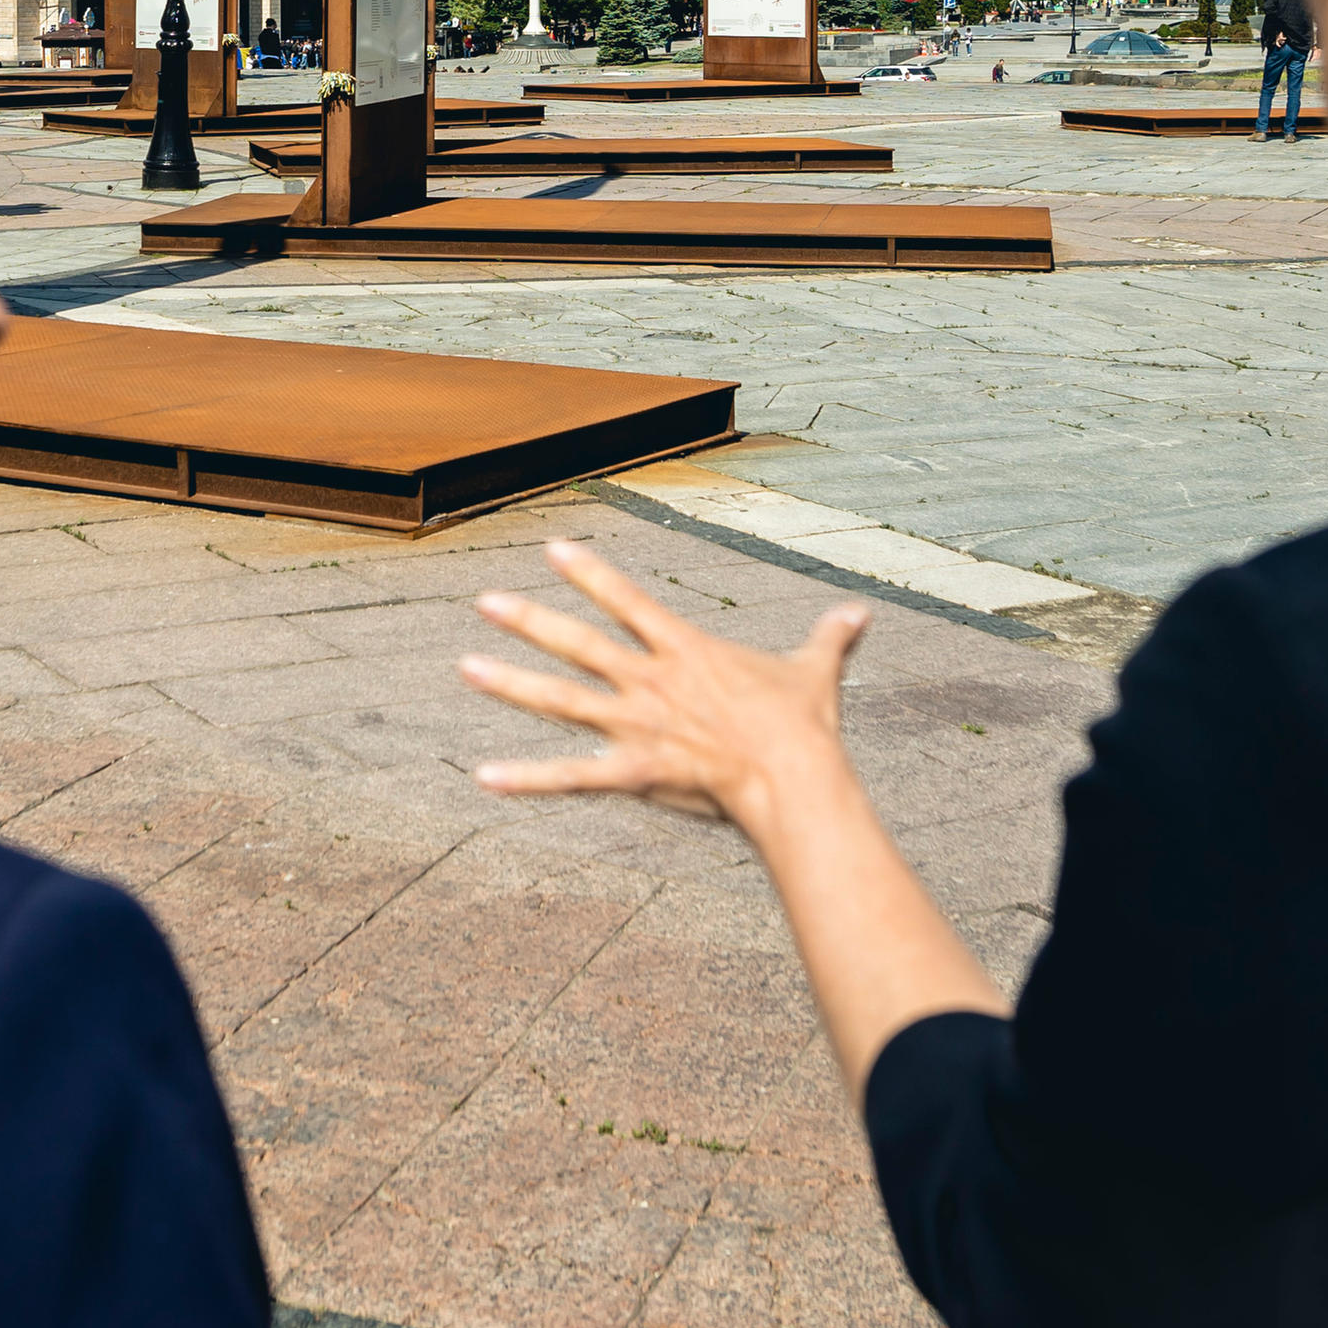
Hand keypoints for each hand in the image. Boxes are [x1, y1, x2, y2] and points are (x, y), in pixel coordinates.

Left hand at [459, 539, 872, 827]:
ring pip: (563, 700)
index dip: (591, 573)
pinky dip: (528, 779)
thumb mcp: (816, 671)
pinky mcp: (635, 770)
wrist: (797, 777)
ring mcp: (638, 725)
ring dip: (513, 684)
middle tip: (484, 601)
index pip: (628, 601)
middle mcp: (652, 682)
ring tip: (466, 667)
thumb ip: (830, 637)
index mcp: (686, 652)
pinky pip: (572, 778)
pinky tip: (484, 777)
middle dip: (531, 621)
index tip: (553, 548)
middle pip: (581, 644)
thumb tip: (861, 610)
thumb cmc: (805, 727)